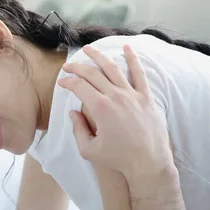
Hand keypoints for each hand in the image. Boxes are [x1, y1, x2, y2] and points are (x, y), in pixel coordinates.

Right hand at [58, 45, 172, 179]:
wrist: (148, 162)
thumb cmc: (118, 158)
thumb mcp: (88, 150)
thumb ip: (77, 129)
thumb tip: (73, 112)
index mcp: (100, 108)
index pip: (79, 87)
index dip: (67, 82)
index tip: (61, 82)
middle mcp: (115, 96)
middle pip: (93, 74)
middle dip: (77, 67)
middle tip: (68, 65)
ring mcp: (132, 94)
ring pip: (113, 68)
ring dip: (99, 56)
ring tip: (88, 49)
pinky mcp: (146, 97)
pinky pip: (139, 73)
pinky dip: (133, 59)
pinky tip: (126, 48)